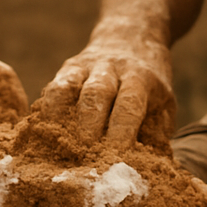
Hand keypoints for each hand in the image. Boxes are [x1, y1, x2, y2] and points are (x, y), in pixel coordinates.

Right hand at [38, 20, 175, 148]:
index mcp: (141, 78)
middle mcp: (112, 68)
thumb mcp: (164, 105)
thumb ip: (157, 135)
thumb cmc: (149, 87)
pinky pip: (53, 88)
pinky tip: (43, 133)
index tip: (116, 157)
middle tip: (83, 156)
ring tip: (56, 146)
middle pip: (96, 94)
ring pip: (67, 88)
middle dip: (88, 126)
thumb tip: (148, 169)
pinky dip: (47, 111)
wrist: (132, 36)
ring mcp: (86, 66)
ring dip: (59, 118)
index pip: (129, 105)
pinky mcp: (67, 70)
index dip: (121, 131)